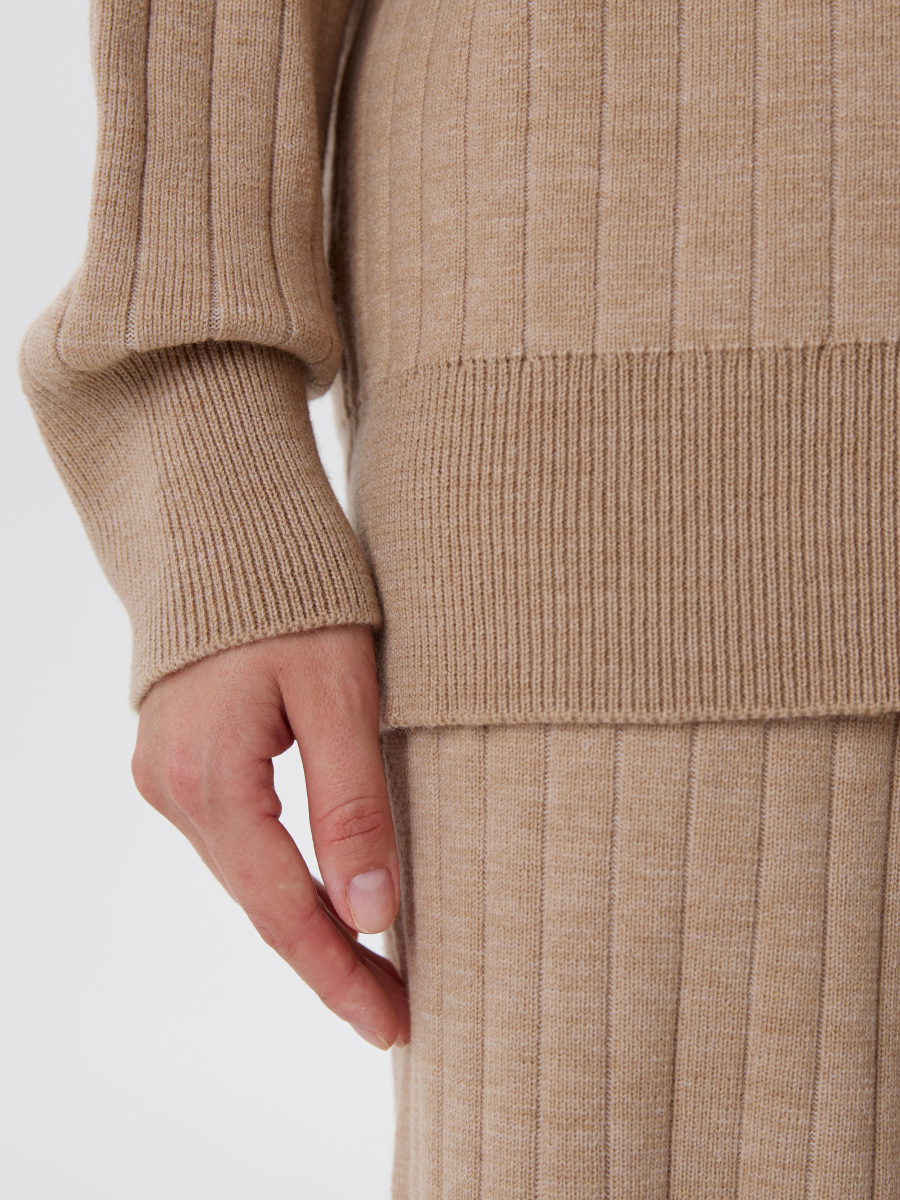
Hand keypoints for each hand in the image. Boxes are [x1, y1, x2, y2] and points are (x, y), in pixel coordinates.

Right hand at [131, 625, 408, 1049]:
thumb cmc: (293, 596)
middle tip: (395, 1013)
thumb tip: (371, 916)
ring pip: (248, 876)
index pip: (284, 909)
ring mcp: (170, 777)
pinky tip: (323, 897)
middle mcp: (173, 790)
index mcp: (209, 780)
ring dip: (308, 923)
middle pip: (261, 903)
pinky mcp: (183, 761)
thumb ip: (352, 803)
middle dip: (330, 962)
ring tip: (372, 970)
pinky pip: (238, 842)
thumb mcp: (338, 694)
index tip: (393, 1024)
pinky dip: (285, 879)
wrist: (224, 529)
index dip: (340, 974)